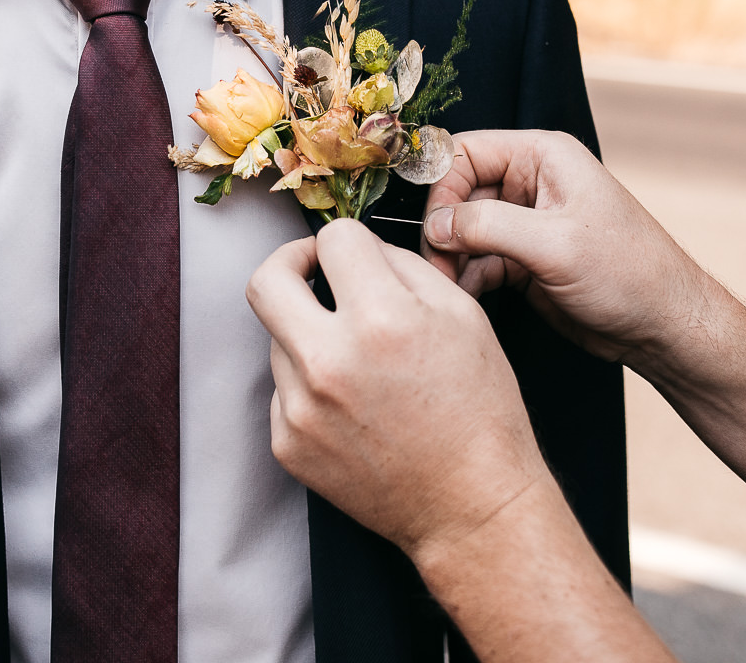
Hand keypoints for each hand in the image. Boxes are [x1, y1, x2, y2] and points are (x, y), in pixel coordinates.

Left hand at [245, 219, 550, 559]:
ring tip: (357, 360)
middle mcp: (330, 362)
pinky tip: (352, 403)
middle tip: (313, 271)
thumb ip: (404, 266)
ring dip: (308, 331)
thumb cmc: (479, 413)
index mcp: (382, 321)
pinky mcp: (287, 443)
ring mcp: (301, 408)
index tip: (353, 255)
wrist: (470, 506)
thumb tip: (361, 248)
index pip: (332, 239)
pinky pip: (282, 388)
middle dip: (290, 261)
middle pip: (266, 280)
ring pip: (277, 336)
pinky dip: (309, 383)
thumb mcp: (464, 316)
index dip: (348, 240)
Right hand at [420, 130, 715, 367]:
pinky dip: (466, 277)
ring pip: (464, 230)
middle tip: (436, 265)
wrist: (663, 326)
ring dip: (450, 257)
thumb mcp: (555, 245)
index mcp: (544, 157)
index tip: (433, 228)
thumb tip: (436, 225)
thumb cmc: (629, 273)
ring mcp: (527, 223)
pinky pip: (478, 259)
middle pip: (458, 192)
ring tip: (449, 285)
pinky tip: (465, 295)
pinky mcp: (525, 259)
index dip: (442, 187)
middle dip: (442, 228)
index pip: (466, 152)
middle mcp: (532, 183)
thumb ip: (489, 227)